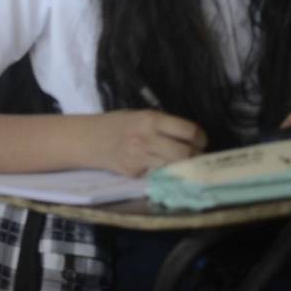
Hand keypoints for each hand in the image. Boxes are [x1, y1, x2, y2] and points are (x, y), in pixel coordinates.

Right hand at [93, 110, 207, 176]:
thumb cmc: (118, 124)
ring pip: (174, 167)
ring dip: (183, 167)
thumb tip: (191, 138)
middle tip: (196, 156)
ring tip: (183, 164)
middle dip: (196, 156)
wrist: (88, 139)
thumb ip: (163, 126)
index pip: (188, 131)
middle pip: (185, 153)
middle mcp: (147, 138)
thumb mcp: (141, 116)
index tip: (201, 141)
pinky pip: (158, 175)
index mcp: (151, 119)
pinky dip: (165, 174)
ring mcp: (140, 158)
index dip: (200, 138)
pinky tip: (161, 169)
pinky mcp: (135, 173)